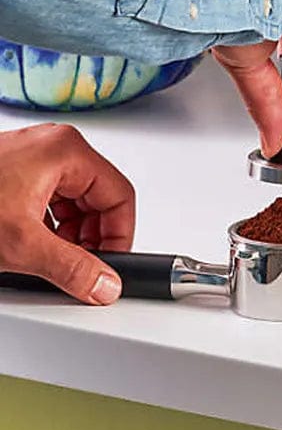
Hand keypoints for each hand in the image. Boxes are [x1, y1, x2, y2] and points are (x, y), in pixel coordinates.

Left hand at [0, 125, 133, 303]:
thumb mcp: (20, 246)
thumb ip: (71, 269)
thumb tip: (103, 284)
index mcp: (67, 151)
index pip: (120, 196)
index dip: (119, 237)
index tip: (110, 264)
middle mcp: (53, 146)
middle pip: (98, 197)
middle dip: (90, 238)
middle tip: (80, 267)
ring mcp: (32, 155)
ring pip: (72, 199)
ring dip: (68, 234)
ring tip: (49, 259)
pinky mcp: (13, 168)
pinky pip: (48, 197)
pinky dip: (45, 225)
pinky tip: (29, 246)